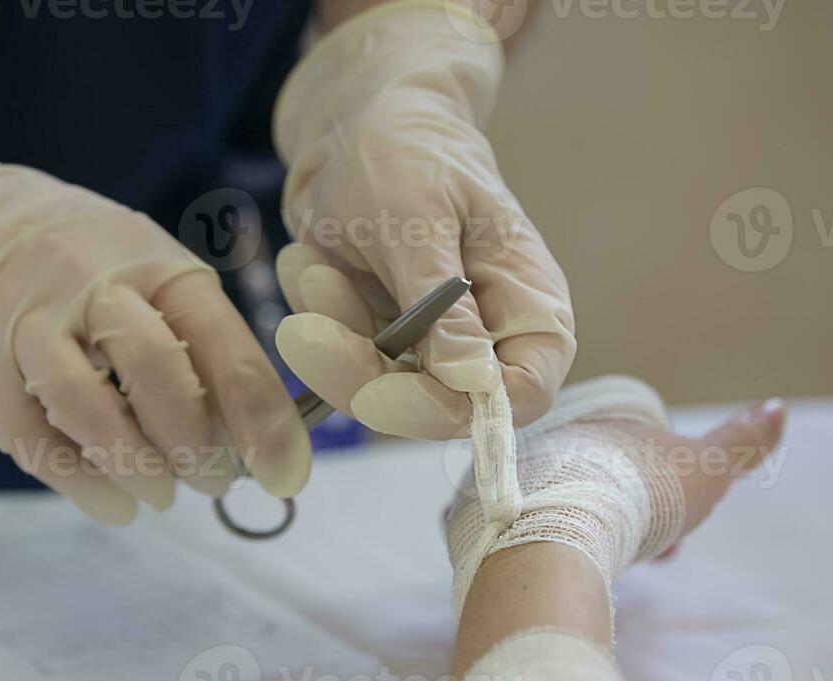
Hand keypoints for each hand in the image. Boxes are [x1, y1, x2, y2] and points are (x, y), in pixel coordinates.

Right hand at [0, 61, 309, 523]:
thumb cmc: (57, 259)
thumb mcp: (133, 268)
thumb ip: (187, 339)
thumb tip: (248, 437)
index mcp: (150, 259)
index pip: (223, 341)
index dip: (263, 418)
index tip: (286, 476)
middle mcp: (90, 279)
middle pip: (159, 370)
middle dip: (197, 444)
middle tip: (213, 483)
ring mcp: (25, 320)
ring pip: (90, 405)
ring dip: (136, 466)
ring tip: (159, 496)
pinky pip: (30, 436)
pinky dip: (79, 482)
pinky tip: (112, 506)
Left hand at [271, 1, 574, 439]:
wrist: (357, 121)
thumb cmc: (408, 151)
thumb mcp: (420, 222)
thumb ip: (444, 308)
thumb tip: (476, 386)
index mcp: (526, 310)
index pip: (518, 397)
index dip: (453, 407)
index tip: (381, 390)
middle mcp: (485, 340)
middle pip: (432, 407)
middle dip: (358, 371)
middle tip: (306, 331)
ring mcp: (429, 345)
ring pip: (374, 389)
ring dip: (329, 333)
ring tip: (316, 264)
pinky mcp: (379, 340)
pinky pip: (335, 360)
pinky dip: (314, 316)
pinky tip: (314, 262)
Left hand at [444, 376, 786, 614]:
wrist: (559, 533)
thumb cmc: (640, 495)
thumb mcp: (707, 465)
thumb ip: (742, 439)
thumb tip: (778, 407)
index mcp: (599, 426)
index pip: (637, 459)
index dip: (665, 497)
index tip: (676, 536)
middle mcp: (545, 443)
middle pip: (593, 484)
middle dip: (627, 519)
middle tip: (646, 556)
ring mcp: (504, 479)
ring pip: (550, 508)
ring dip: (583, 535)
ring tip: (603, 569)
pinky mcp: (471, 519)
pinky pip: (504, 534)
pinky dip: (531, 552)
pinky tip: (550, 576)